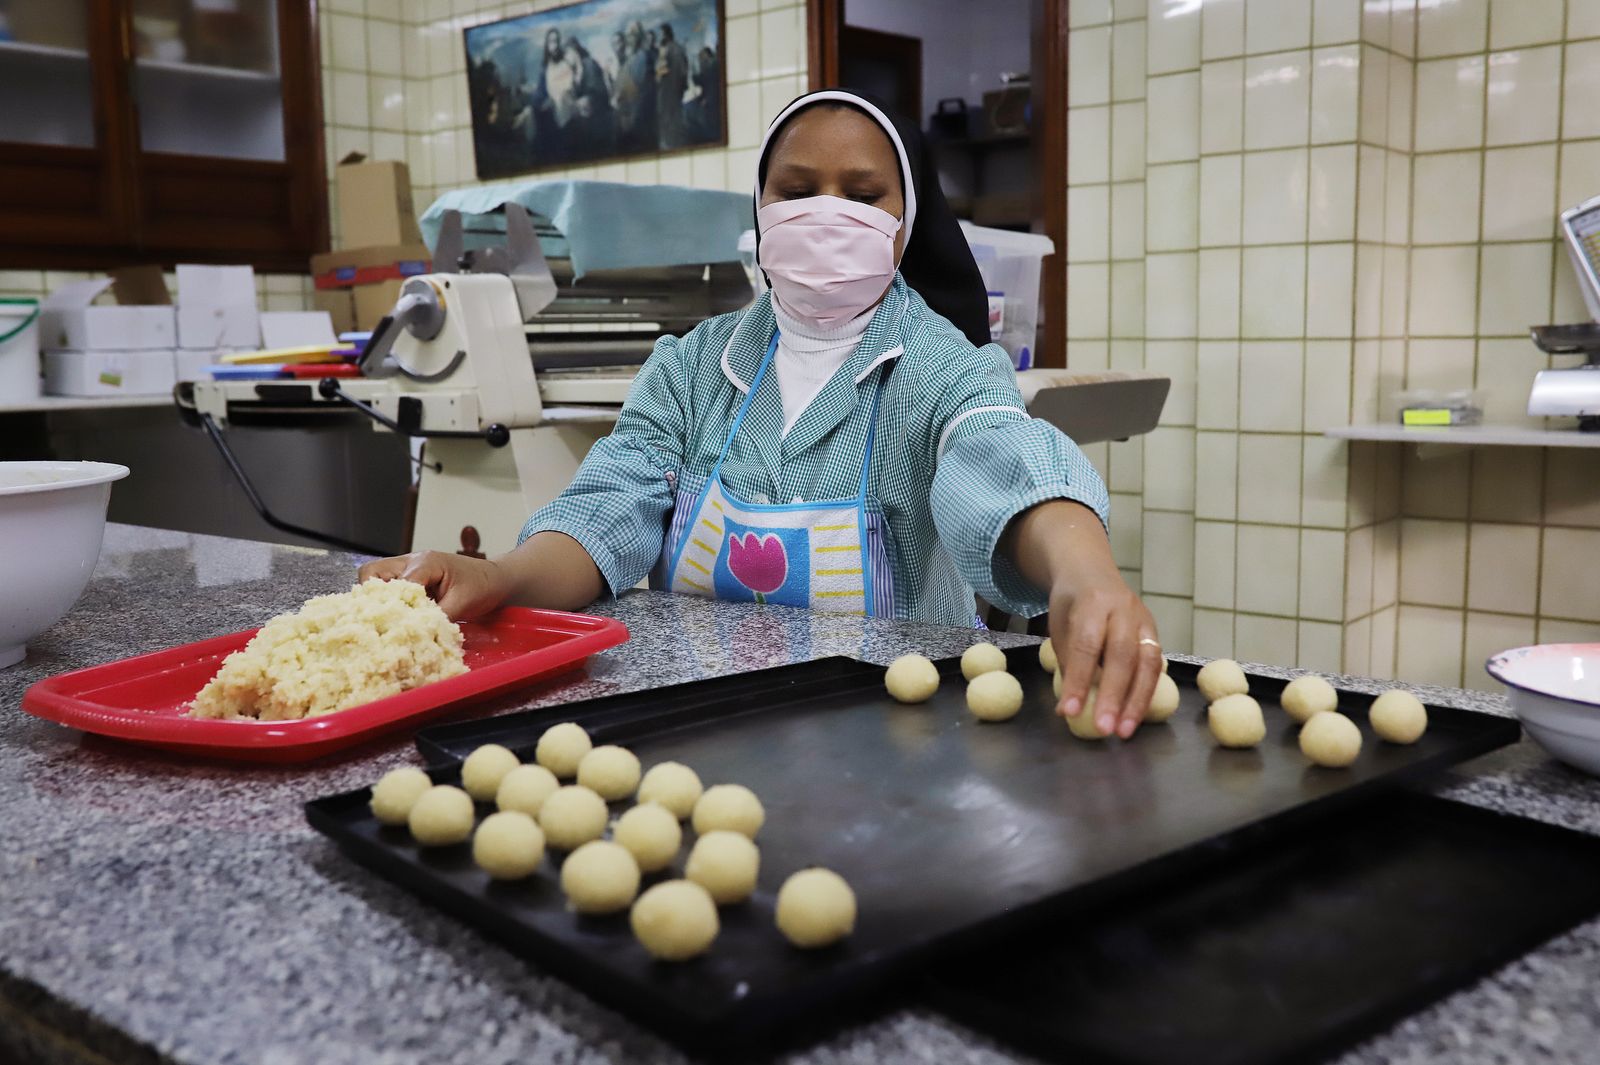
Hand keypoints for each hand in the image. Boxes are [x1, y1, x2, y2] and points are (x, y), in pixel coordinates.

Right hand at [356, 551, 509, 621]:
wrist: (495, 580)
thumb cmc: (482, 587)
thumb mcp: (463, 603)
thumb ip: (438, 616)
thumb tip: (416, 633)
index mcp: (425, 563)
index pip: (396, 584)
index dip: (395, 606)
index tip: (397, 626)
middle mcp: (411, 561)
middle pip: (372, 573)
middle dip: (373, 596)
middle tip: (385, 618)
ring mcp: (409, 568)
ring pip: (376, 578)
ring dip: (380, 599)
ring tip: (391, 619)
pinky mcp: (411, 578)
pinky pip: (389, 587)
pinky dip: (390, 602)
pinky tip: (400, 617)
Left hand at [1048, 570, 1160, 738]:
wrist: (1091, 571)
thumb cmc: (1071, 604)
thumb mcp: (1059, 627)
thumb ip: (1066, 666)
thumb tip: (1067, 711)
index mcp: (1092, 603)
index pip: (1086, 646)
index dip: (1078, 680)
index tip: (1070, 711)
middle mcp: (1123, 609)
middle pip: (1122, 655)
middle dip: (1114, 696)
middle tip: (1104, 728)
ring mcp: (1144, 620)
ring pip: (1147, 663)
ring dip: (1137, 701)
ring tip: (1124, 731)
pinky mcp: (1155, 631)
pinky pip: (1156, 665)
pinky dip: (1146, 692)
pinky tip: (1136, 715)